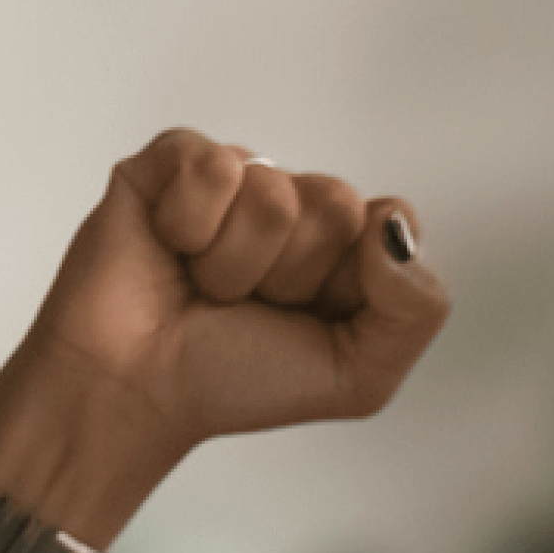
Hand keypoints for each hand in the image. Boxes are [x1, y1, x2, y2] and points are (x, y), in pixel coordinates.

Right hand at [0, 127, 451, 528]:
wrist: (136, 392)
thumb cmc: (237, 381)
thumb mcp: (360, 376)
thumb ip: (417, 308)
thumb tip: (395, 226)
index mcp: (344, 246)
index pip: (390, 220)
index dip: (352, 279)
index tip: (307, 315)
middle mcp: (295, 203)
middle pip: (337, 203)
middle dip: (292, 275)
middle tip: (247, 305)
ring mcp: (236, 177)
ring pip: (273, 194)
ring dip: (235, 264)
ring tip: (203, 287)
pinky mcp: (173, 160)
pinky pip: (215, 168)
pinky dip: (191, 228)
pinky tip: (171, 250)